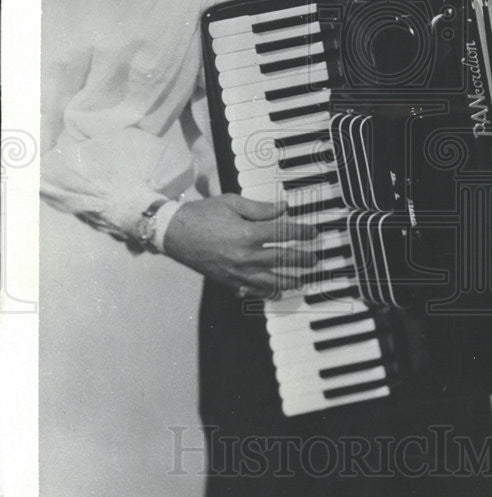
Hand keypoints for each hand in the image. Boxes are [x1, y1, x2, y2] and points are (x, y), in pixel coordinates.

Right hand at [163, 194, 317, 297]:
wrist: (173, 232)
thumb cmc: (201, 214)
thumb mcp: (232, 203)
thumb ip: (260, 208)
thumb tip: (284, 209)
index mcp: (247, 233)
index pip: (283, 233)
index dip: (301, 232)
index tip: (312, 232)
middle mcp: (245, 255)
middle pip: (282, 259)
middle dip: (302, 259)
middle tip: (314, 259)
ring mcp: (236, 271)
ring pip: (269, 281)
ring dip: (288, 281)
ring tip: (301, 281)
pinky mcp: (226, 280)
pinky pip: (250, 291)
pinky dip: (264, 293)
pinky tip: (275, 293)